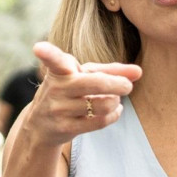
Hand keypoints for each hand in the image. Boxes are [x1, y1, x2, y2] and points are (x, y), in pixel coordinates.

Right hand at [23, 42, 140, 147]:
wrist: (40, 125)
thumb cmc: (67, 92)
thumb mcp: (81, 75)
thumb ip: (109, 70)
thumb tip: (138, 72)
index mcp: (58, 70)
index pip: (53, 60)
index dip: (47, 53)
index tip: (38, 48)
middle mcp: (56, 88)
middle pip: (95, 83)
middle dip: (118, 84)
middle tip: (128, 85)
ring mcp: (60, 109)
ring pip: (103, 104)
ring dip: (115, 101)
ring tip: (115, 98)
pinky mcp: (66, 128)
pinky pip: (101, 121)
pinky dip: (114, 115)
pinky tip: (114, 110)